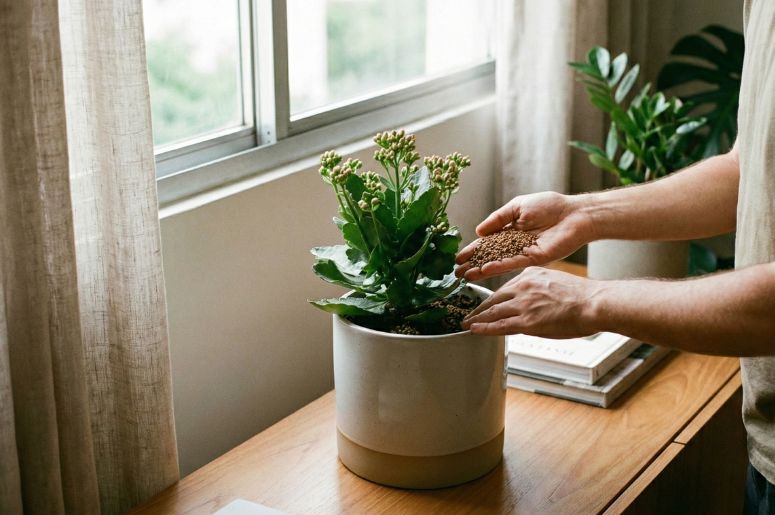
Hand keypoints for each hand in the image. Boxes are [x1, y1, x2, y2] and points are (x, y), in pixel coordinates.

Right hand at [455, 192, 593, 280]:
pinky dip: (499, 266)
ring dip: (482, 269)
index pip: (487, 242)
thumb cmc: (550, 206)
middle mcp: (514, 243)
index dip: (472, 249)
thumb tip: (479, 231)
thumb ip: (498, 218)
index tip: (458, 257)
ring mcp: (523, 252)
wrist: (574, 214)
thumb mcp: (517, 207)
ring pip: (498, 262)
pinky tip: (485, 270)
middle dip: (473, 263)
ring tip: (466, 276)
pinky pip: (513, 263)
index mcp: (510, 230)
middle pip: (489, 255)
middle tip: (456, 272)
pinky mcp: (533, 258)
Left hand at [461, 267, 600, 336]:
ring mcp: (523, 304)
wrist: (593, 303)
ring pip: (492, 312)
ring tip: (467, 323)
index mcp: (529, 275)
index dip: (492, 298)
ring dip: (477, 319)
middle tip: (468, 313)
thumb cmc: (581, 296)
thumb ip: (538, 288)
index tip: (485, 303)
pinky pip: (499, 325)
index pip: (504, 288)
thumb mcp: (554, 281)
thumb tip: (532, 299)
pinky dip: (484, 327)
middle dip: (479, 308)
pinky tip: (474, 329)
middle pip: (493, 299)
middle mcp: (522, 287)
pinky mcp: (526, 321)